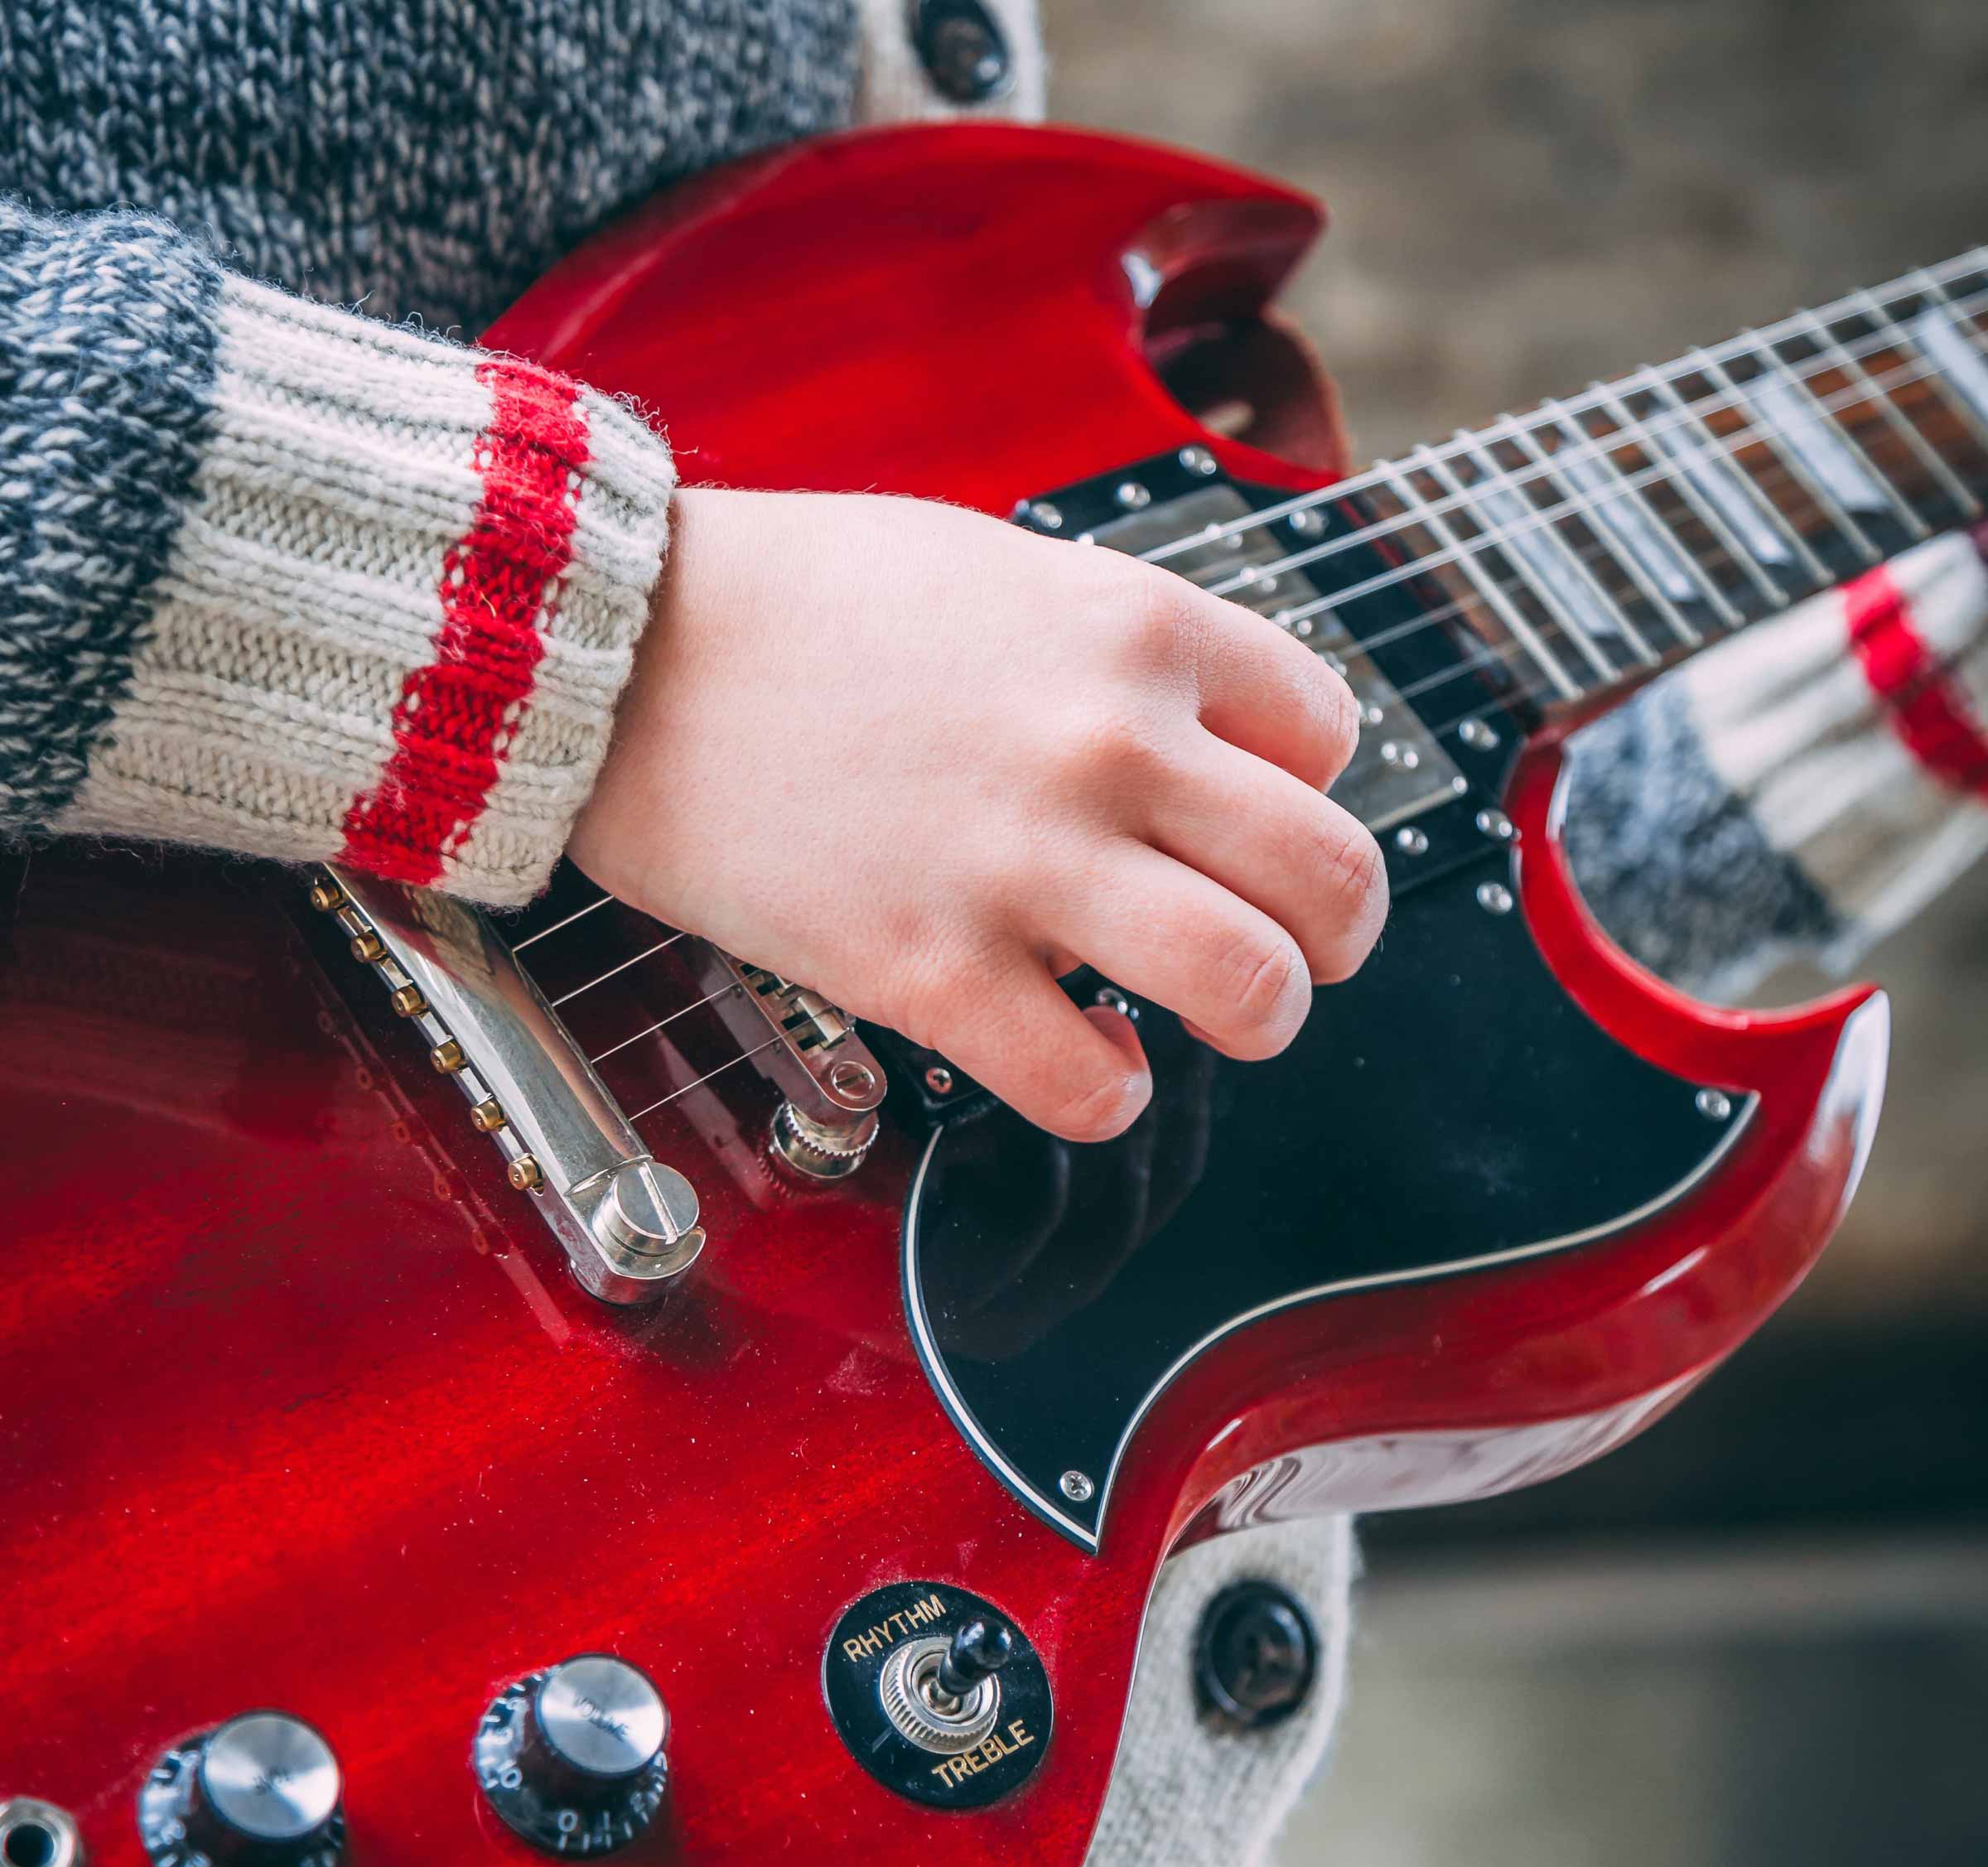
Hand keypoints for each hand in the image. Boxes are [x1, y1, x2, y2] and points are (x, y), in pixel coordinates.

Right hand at [568, 488, 1386, 1140]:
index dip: (1305, 790)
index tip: (1252, 816)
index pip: (1326, 734)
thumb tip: (1191, 750)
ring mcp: (1024, 863)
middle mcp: (1109, 743)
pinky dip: (1111, 1093)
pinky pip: (1093, 1085)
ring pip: (1250, 988)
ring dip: (1255, 1020)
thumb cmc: (797, 601)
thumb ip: (1113, 652)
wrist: (618, 649)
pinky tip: (1083, 1059)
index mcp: (1134, 626)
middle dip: (1335, 933)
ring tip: (1211, 1017)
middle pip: (1332, 875)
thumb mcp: (997, 568)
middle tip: (1295, 950)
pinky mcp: (929, 970)